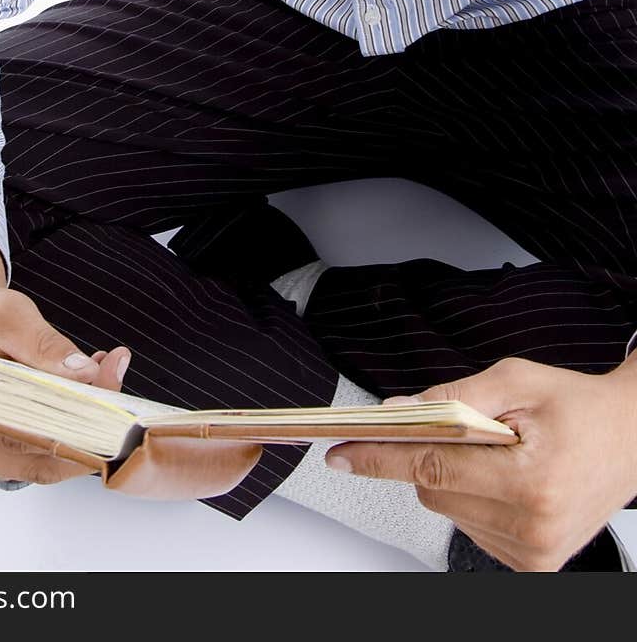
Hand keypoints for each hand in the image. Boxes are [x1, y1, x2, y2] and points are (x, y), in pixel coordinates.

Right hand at [0, 285, 131, 486]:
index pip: (27, 431)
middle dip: (88, 414)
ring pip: (46, 456)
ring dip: (81, 421)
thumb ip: (45, 346)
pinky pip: (40, 453)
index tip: (108, 378)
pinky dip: (66, 426)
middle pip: (42, 450)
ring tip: (98, 371)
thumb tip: (84, 374)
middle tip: (112, 369)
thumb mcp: (9, 316)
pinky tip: (82, 388)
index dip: (78, 413)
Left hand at [324, 355, 636, 571]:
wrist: (631, 439)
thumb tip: (398, 410)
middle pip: (433, 489)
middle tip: (473, 428)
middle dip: (433, 453)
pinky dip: (474, 498)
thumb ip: (453, 395)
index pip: (431, 468)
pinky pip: (470, 526)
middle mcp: (530, 528)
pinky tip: (509, 479)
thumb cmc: (578, 407)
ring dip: (456, 477)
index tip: (339, 453)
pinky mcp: (532, 567)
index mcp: (529, 482)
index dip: (379, 458)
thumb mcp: (517, 380)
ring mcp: (532, 555)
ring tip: (504, 453)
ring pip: (448, 509)